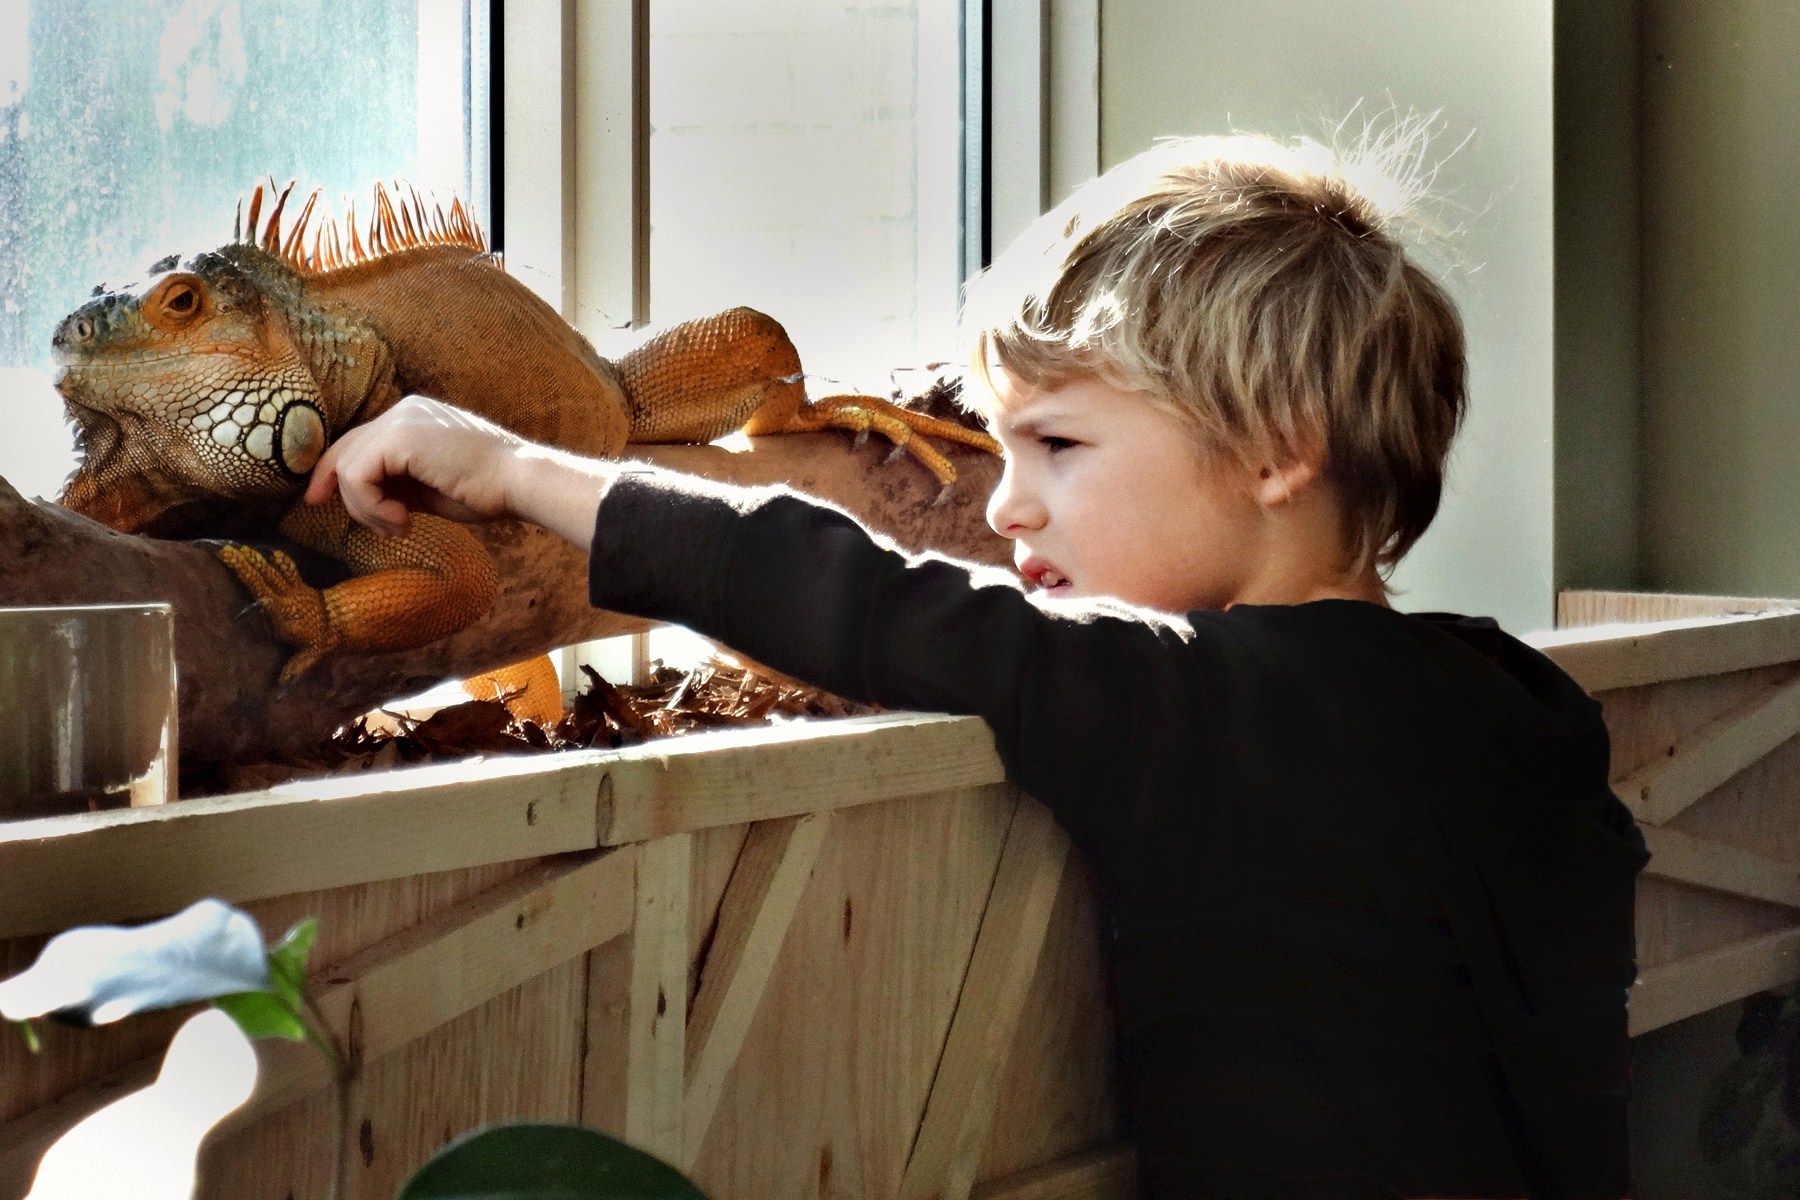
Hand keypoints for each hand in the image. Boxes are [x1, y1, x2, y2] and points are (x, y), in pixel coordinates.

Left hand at [305, 396, 525, 535]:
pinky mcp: (399, 438)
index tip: (322, 498)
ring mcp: (400, 421)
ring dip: (365, 508)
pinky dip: (371, 506)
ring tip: (398, 526)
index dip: (337, 470)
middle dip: (331, 483)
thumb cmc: (487, 489)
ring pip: (350, 467)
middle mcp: (403, 411)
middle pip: (347, 447)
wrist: (518, 480)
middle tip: (321, 507)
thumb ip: (399, 485)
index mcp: (414, 418)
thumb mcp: (430, 486)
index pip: (363, 441)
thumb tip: (368, 501)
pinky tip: (402, 519)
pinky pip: (359, 476)